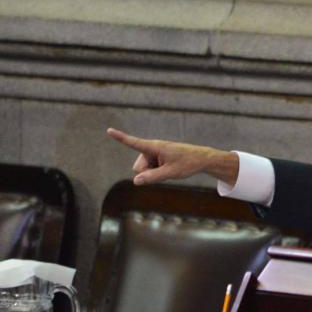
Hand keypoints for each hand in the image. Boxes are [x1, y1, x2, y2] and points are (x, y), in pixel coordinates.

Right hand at [107, 128, 238, 186]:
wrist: (202, 159)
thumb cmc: (188, 163)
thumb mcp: (170, 173)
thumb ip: (152, 177)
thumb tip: (135, 181)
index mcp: (155, 147)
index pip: (134, 142)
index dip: (121, 137)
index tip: (109, 130)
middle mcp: (152, 148)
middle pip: (138, 167)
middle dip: (146, 173)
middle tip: (165, 170)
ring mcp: (154, 153)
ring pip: (142, 170)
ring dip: (152, 172)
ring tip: (169, 168)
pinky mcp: (157, 157)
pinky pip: (148, 169)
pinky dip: (155, 171)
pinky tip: (168, 168)